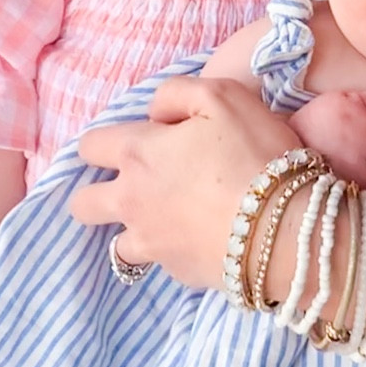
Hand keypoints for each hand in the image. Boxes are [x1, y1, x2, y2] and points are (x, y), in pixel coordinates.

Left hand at [70, 77, 291, 288]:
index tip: (135, 143)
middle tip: (134, 188)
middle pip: (83, 205)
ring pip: (116, 245)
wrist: (282, 228)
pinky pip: (161, 263)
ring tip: (168, 222)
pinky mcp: (177, 273)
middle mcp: (131, 201)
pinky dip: (174, 252)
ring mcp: (151, 243)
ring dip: (134, 231)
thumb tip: (156, 114)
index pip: (90, 146)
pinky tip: (201, 241)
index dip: (105, 142)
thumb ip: (177, 93)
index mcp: (137, 153)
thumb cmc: (254, 153)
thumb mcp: (222, 96)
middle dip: (96, 194)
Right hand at [289, 90, 365, 189]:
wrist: (277, 156)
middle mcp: (357, 120)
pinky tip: (351, 181)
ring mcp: (357, 147)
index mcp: (351, 100)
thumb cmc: (308, 132)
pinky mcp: (355, 174)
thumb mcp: (334, 104)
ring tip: (352, 167)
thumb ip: (365, 106)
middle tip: (361, 154)